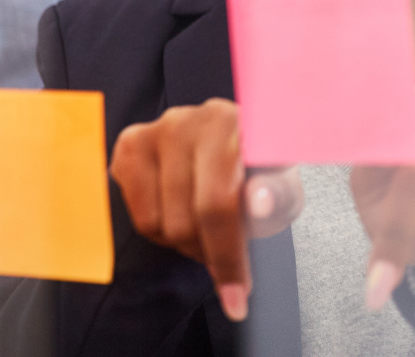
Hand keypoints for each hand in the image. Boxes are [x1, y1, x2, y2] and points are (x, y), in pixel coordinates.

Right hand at [109, 99, 303, 321]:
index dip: (228, 254)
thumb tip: (259, 203)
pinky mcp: (133, 143)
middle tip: (223, 252)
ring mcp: (163, 127)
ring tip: (204, 225)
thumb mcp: (281, 190)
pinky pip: (139, 216)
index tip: (237, 297)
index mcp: (243, 124)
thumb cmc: (257, 174)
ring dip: (185, 243)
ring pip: (161, 223)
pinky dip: (160, 230)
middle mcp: (200, 116)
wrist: (227, 151)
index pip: (221, 202)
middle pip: (189, 220)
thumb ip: (277, 197)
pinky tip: (179, 210)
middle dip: (209, 252)